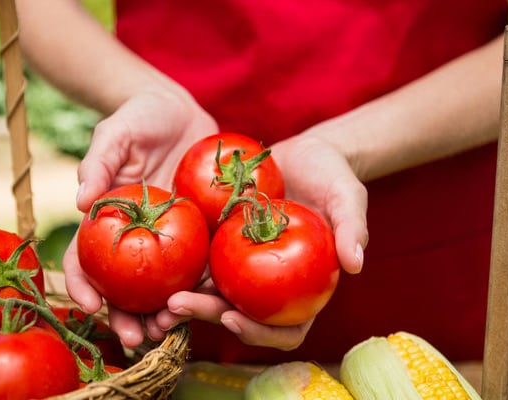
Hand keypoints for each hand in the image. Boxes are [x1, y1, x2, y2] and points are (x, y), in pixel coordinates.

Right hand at [63, 88, 216, 347]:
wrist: (183, 112)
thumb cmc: (139, 118)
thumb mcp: (116, 132)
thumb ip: (98, 162)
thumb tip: (81, 202)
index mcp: (106, 222)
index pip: (84, 261)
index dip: (83, 286)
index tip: (91, 306)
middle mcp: (135, 240)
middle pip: (124, 289)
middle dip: (126, 318)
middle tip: (137, 337)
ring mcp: (170, 242)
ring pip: (164, 289)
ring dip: (166, 315)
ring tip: (171, 331)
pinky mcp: (203, 236)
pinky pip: (204, 266)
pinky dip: (205, 289)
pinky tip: (212, 305)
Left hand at [153, 133, 368, 349]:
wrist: (300, 150)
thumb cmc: (331, 175)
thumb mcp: (347, 194)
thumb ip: (352, 227)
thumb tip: (355, 265)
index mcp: (302, 289)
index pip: (286, 329)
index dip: (260, 334)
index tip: (234, 318)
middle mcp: (268, 287)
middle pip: (238, 317)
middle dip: (206, 316)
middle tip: (177, 306)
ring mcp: (241, 269)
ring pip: (210, 297)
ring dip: (184, 303)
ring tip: (157, 298)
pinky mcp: (219, 246)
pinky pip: (196, 263)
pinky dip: (176, 269)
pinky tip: (152, 263)